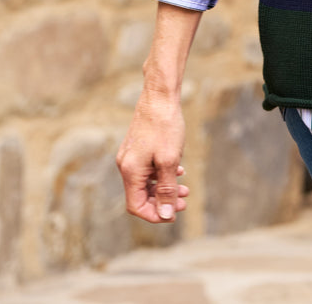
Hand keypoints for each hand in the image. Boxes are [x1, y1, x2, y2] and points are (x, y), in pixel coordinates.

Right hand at [116, 90, 189, 222]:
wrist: (160, 95)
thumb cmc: (165, 126)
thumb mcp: (170, 161)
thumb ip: (166, 189)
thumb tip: (165, 215)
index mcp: (130, 171)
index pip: (136, 206)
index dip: (155, 214)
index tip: (174, 214)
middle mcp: (126, 165)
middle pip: (141, 195)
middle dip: (163, 201)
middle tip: (185, 201)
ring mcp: (130, 155)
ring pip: (146, 182)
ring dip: (165, 188)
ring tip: (185, 188)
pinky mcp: (137, 147)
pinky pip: (148, 169)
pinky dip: (162, 174)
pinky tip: (179, 170)